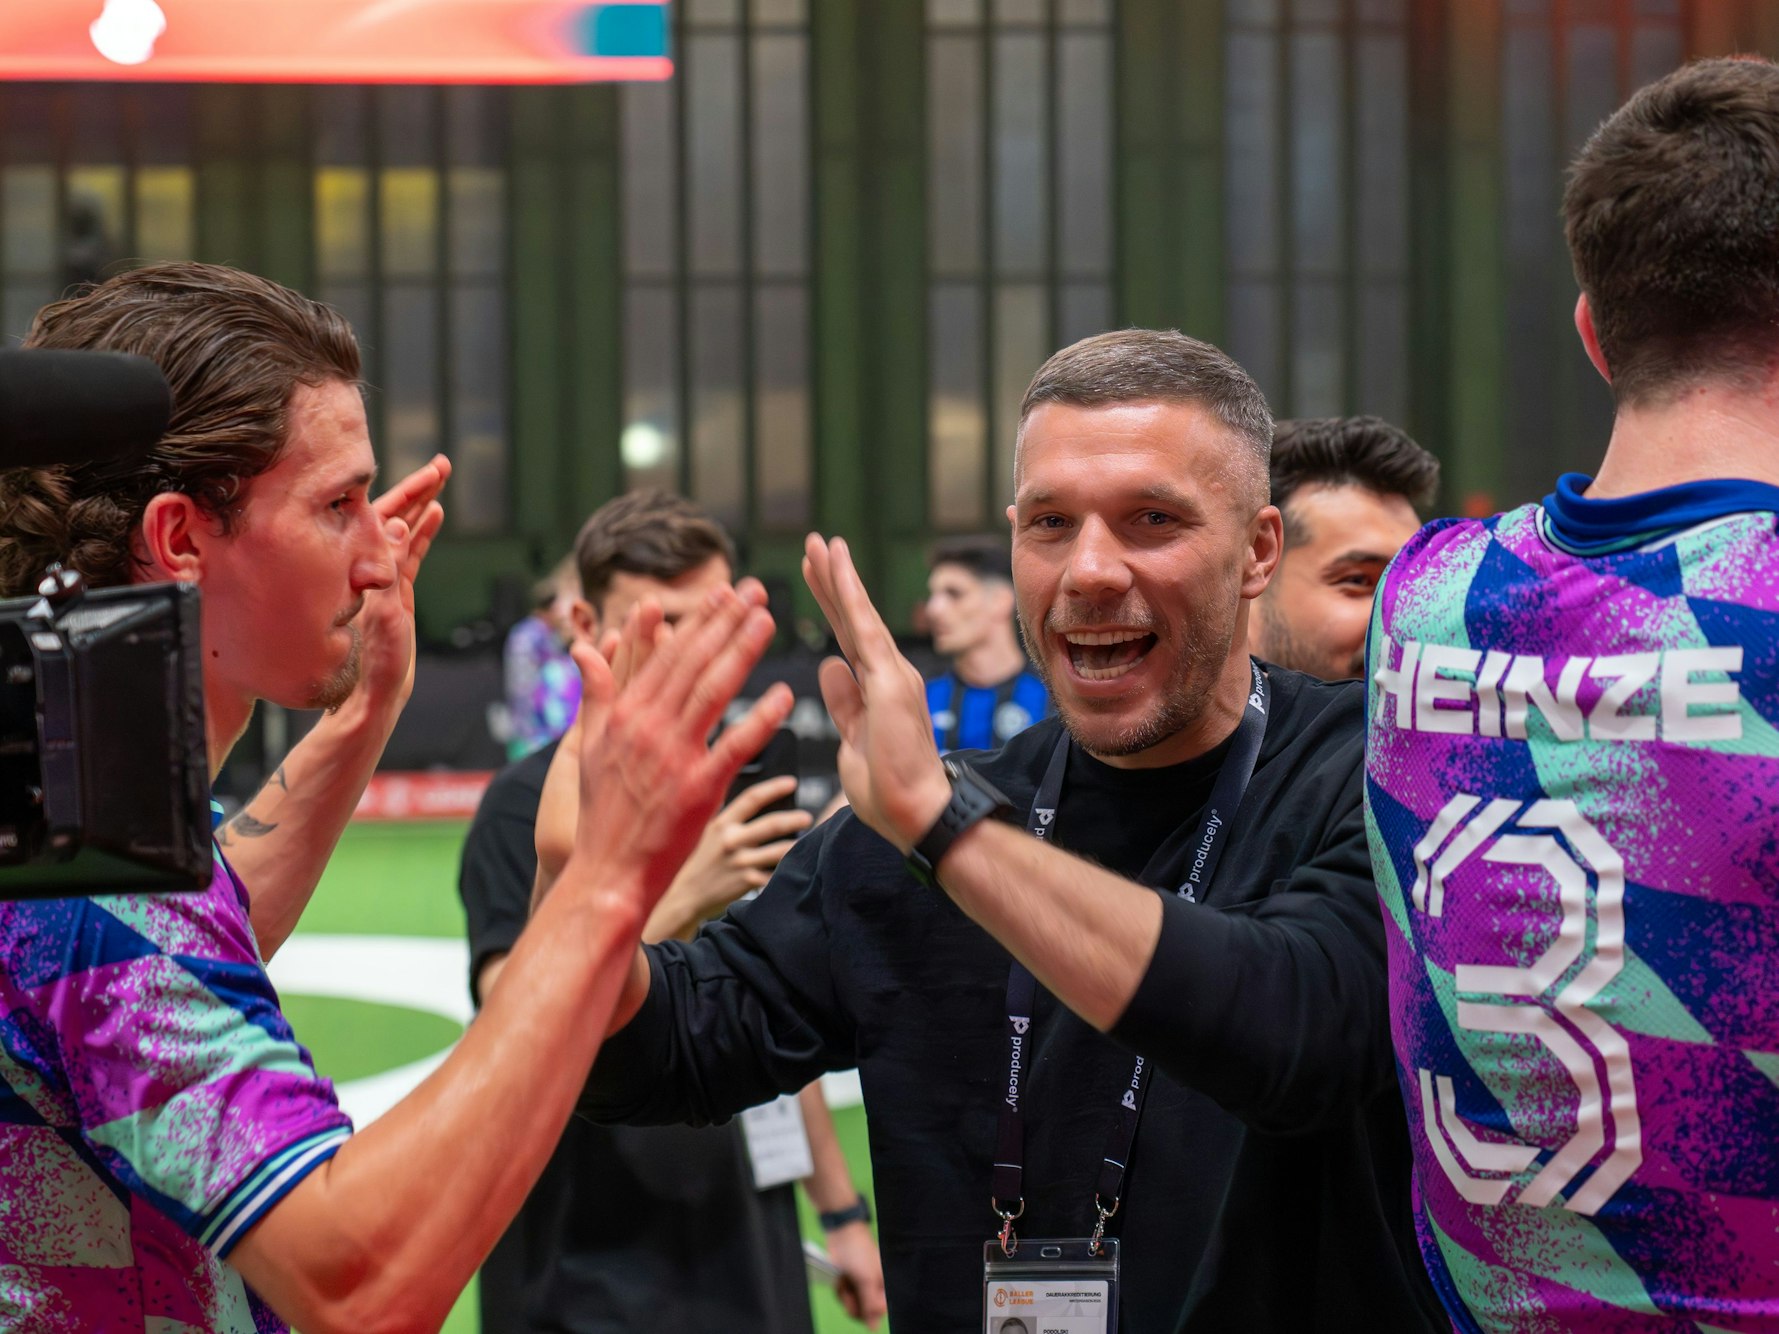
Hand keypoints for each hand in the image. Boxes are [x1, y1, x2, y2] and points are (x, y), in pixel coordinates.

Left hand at [349, 454, 449, 719]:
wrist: (367, 700)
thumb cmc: (367, 668)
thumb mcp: (381, 618)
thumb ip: (388, 571)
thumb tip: (397, 525)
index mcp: (355, 568)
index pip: (383, 518)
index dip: (408, 493)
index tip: (430, 473)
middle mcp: (363, 567)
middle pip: (393, 517)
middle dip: (418, 490)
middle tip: (444, 465)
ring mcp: (379, 579)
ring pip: (403, 532)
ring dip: (422, 506)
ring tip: (441, 481)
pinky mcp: (393, 593)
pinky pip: (409, 555)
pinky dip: (423, 534)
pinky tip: (435, 515)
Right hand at [558, 581, 794, 913]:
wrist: (607, 873)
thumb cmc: (601, 814)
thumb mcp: (587, 749)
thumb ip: (594, 696)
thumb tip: (583, 649)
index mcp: (625, 716)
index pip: (668, 657)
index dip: (699, 623)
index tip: (724, 594)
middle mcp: (648, 729)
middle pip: (693, 664)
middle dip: (725, 622)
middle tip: (755, 590)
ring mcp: (673, 758)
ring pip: (713, 692)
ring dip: (742, 652)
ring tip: (767, 619)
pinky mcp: (698, 790)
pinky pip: (734, 747)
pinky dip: (760, 720)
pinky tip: (784, 696)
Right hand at [645, 776, 812, 941]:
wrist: (688, 895)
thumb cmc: (703, 860)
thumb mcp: (710, 833)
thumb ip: (730, 816)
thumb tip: (757, 799)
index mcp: (722, 824)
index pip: (752, 798)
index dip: (774, 788)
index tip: (791, 783)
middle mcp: (731, 841)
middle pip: (772, 824)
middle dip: (794, 819)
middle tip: (807, 818)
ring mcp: (740, 862)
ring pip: (780, 850)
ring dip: (797, 845)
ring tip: (808, 841)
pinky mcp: (747, 882)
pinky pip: (775, 873)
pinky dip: (788, 868)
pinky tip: (797, 865)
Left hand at [801, 534, 949, 852]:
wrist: (917, 815)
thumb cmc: (888, 792)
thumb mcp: (852, 742)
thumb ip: (843, 704)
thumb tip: (829, 667)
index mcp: (877, 691)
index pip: (847, 640)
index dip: (831, 606)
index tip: (815, 577)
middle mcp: (888, 675)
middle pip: (851, 620)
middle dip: (831, 581)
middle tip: (814, 544)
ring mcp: (891, 675)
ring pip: (858, 616)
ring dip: (838, 577)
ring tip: (820, 543)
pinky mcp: (889, 681)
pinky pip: (864, 629)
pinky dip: (850, 595)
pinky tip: (837, 566)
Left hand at [825, 1219, 887, 1329]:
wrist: (842, 1236)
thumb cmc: (860, 1254)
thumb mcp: (867, 1280)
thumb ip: (870, 1305)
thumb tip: (874, 1328)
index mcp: (884, 1288)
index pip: (878, 1312)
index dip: (868, 1311)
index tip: (861, 1300)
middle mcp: (873, 1290)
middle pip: (863, 1312)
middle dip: (854, 1302)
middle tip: (851, 1289)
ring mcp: (860, 1288)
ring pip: (851, 1306)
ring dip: (845, 1296)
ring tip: (846, 1280)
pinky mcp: (849, 1285)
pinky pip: (843, 1298)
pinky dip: (840, 1291)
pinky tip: (841, 1279)